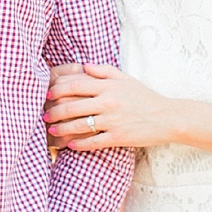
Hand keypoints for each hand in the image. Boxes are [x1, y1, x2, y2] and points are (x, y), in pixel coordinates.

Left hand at [44, 63, 181, 149]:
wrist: (167, 118)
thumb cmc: (144, 97)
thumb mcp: (126, 79)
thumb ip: (104, 70)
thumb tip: (83, 66)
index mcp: (108, 86)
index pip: (74, 85)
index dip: (57, 89)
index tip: (48, 95)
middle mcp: (108, 102)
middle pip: (71, 106)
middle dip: (53, 112)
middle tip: (45, 116)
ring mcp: (112, 121)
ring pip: (77, 125)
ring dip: (61, 129)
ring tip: (52, 131)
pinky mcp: (117, 137)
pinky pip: (91, 142)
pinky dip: (78, 144)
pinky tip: (70, 144)